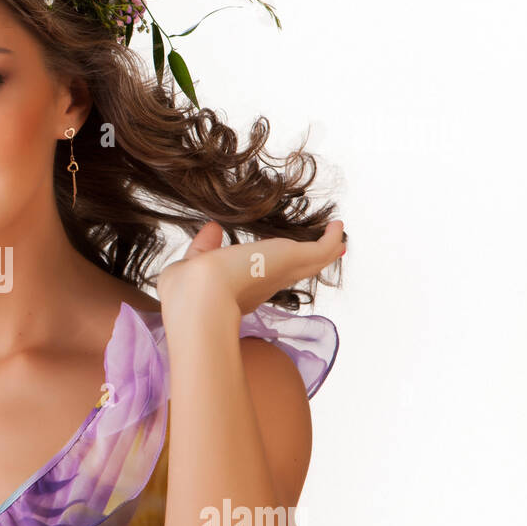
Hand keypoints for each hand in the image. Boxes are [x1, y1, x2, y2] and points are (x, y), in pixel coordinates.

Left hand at [157, 219, 344, 315]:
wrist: (200, 299)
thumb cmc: (187, 291)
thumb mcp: (191, 264)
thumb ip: (203, 248)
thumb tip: (212, 228)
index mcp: (242, 290)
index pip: (263, 279)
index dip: (275, 271)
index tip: (284, 265)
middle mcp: (266, 284)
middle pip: (293, 272)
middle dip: (308, 263)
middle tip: (325, 253)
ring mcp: (281, 273)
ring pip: (310, 262)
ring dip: (325, 250)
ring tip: (339, 240)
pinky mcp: (292, 260)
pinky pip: (320, 249)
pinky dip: (330, 238)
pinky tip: (338, 226)